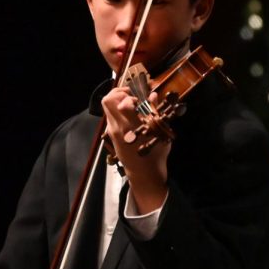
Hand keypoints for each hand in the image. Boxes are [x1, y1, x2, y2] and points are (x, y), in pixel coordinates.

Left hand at [101, 86, 169, 212]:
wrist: (144, 174)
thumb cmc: (155, 154)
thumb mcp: (160, 133)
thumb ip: (155, 112)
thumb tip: (153, 94)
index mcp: (131, 126)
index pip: (121, 103)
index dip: (129, 95)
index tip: (138, 99)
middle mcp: (118, 127)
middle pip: (107, 100)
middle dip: (118, 93)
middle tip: (131, 96)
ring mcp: (112, 131)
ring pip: (107, 108)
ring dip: (118, 102)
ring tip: (132, 107)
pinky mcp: (111, 135)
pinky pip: (110, 116)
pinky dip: (118, 111)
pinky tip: (130, 117)